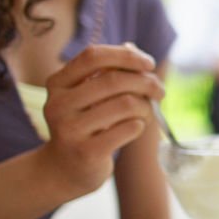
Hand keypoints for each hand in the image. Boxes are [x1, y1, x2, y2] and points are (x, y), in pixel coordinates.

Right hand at [39, 44, 163, 195]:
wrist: (65, 170)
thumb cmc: (86, 125)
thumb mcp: (89, 97)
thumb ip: (108, 73)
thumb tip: (133, 48)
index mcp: (57, 84)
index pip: (93, 56)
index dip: (126, 56)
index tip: (149, 63)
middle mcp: (58, 104)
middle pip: (114, 80)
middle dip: (145, 82)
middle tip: (160, 91)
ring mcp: (69, 129)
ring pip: (125, 104)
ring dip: (146, 106)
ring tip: (147, 112)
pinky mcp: (85, 152)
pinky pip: (128, 128)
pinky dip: (140, 125)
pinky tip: (136, 128)